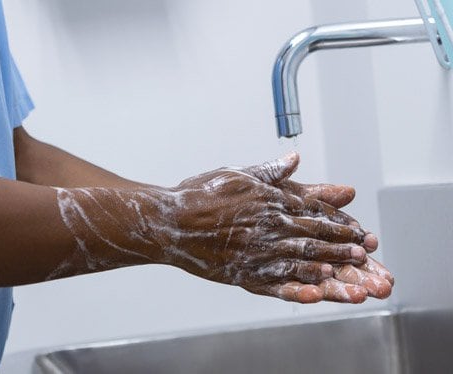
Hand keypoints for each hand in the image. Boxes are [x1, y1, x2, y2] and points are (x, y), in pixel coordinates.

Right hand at [161, 152, 382, 301]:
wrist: (170, 220)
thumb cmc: (199, 194)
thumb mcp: (236, 174)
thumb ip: (268, 171)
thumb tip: (294, 159)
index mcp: (268, 201)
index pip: (311, 211)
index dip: (336, 220)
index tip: (355, 226)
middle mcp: (267, 225)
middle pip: (313, 235)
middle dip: (342, 242)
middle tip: (365, 249)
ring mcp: (257, 249)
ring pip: (302, 257)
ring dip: (331, 261)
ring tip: (352, 267)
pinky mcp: (243, 270)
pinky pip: (277, 278)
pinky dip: (301, 282)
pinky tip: (318, 286)